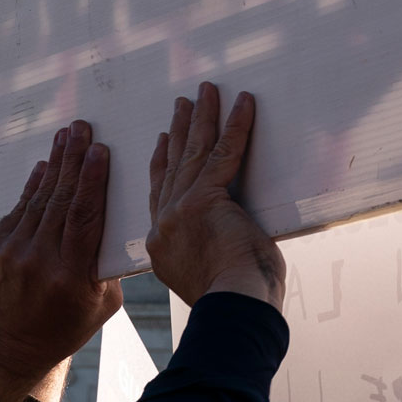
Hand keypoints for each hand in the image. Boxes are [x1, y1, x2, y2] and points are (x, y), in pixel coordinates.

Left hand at [0, 121, 123, 401]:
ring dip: (55, 164)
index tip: (100, 151)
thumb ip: (107, 267)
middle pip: (60, 198)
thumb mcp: (102, 306)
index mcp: (69, 274)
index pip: (83, 216)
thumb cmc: (63, 327)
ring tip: (66, 136)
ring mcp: (11, 251)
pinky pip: (19, 209)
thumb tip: (113, 227)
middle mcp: (37, 258)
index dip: (93, 180)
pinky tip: (45, 167)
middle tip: (82, 128)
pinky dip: (34, 186)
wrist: (5, 346)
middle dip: (73, 159)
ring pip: (39, 198)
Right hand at [146, 83, 284, 308]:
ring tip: (204, 92)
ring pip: (193, 153)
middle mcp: (164, 224)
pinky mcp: (206, 200)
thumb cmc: (235, 302)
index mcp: (161, 245)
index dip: (162, 165)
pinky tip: (242, 102)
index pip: (159, 194)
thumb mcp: (209, 274)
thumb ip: (207, 252)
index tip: (161, 142)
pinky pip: (224, 153)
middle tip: (181, 104)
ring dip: (202, 118)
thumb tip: (226, 244)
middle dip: (178, 132)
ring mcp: (181, 210)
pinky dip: (235, 126)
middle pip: (171, 166)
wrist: (234, 309)